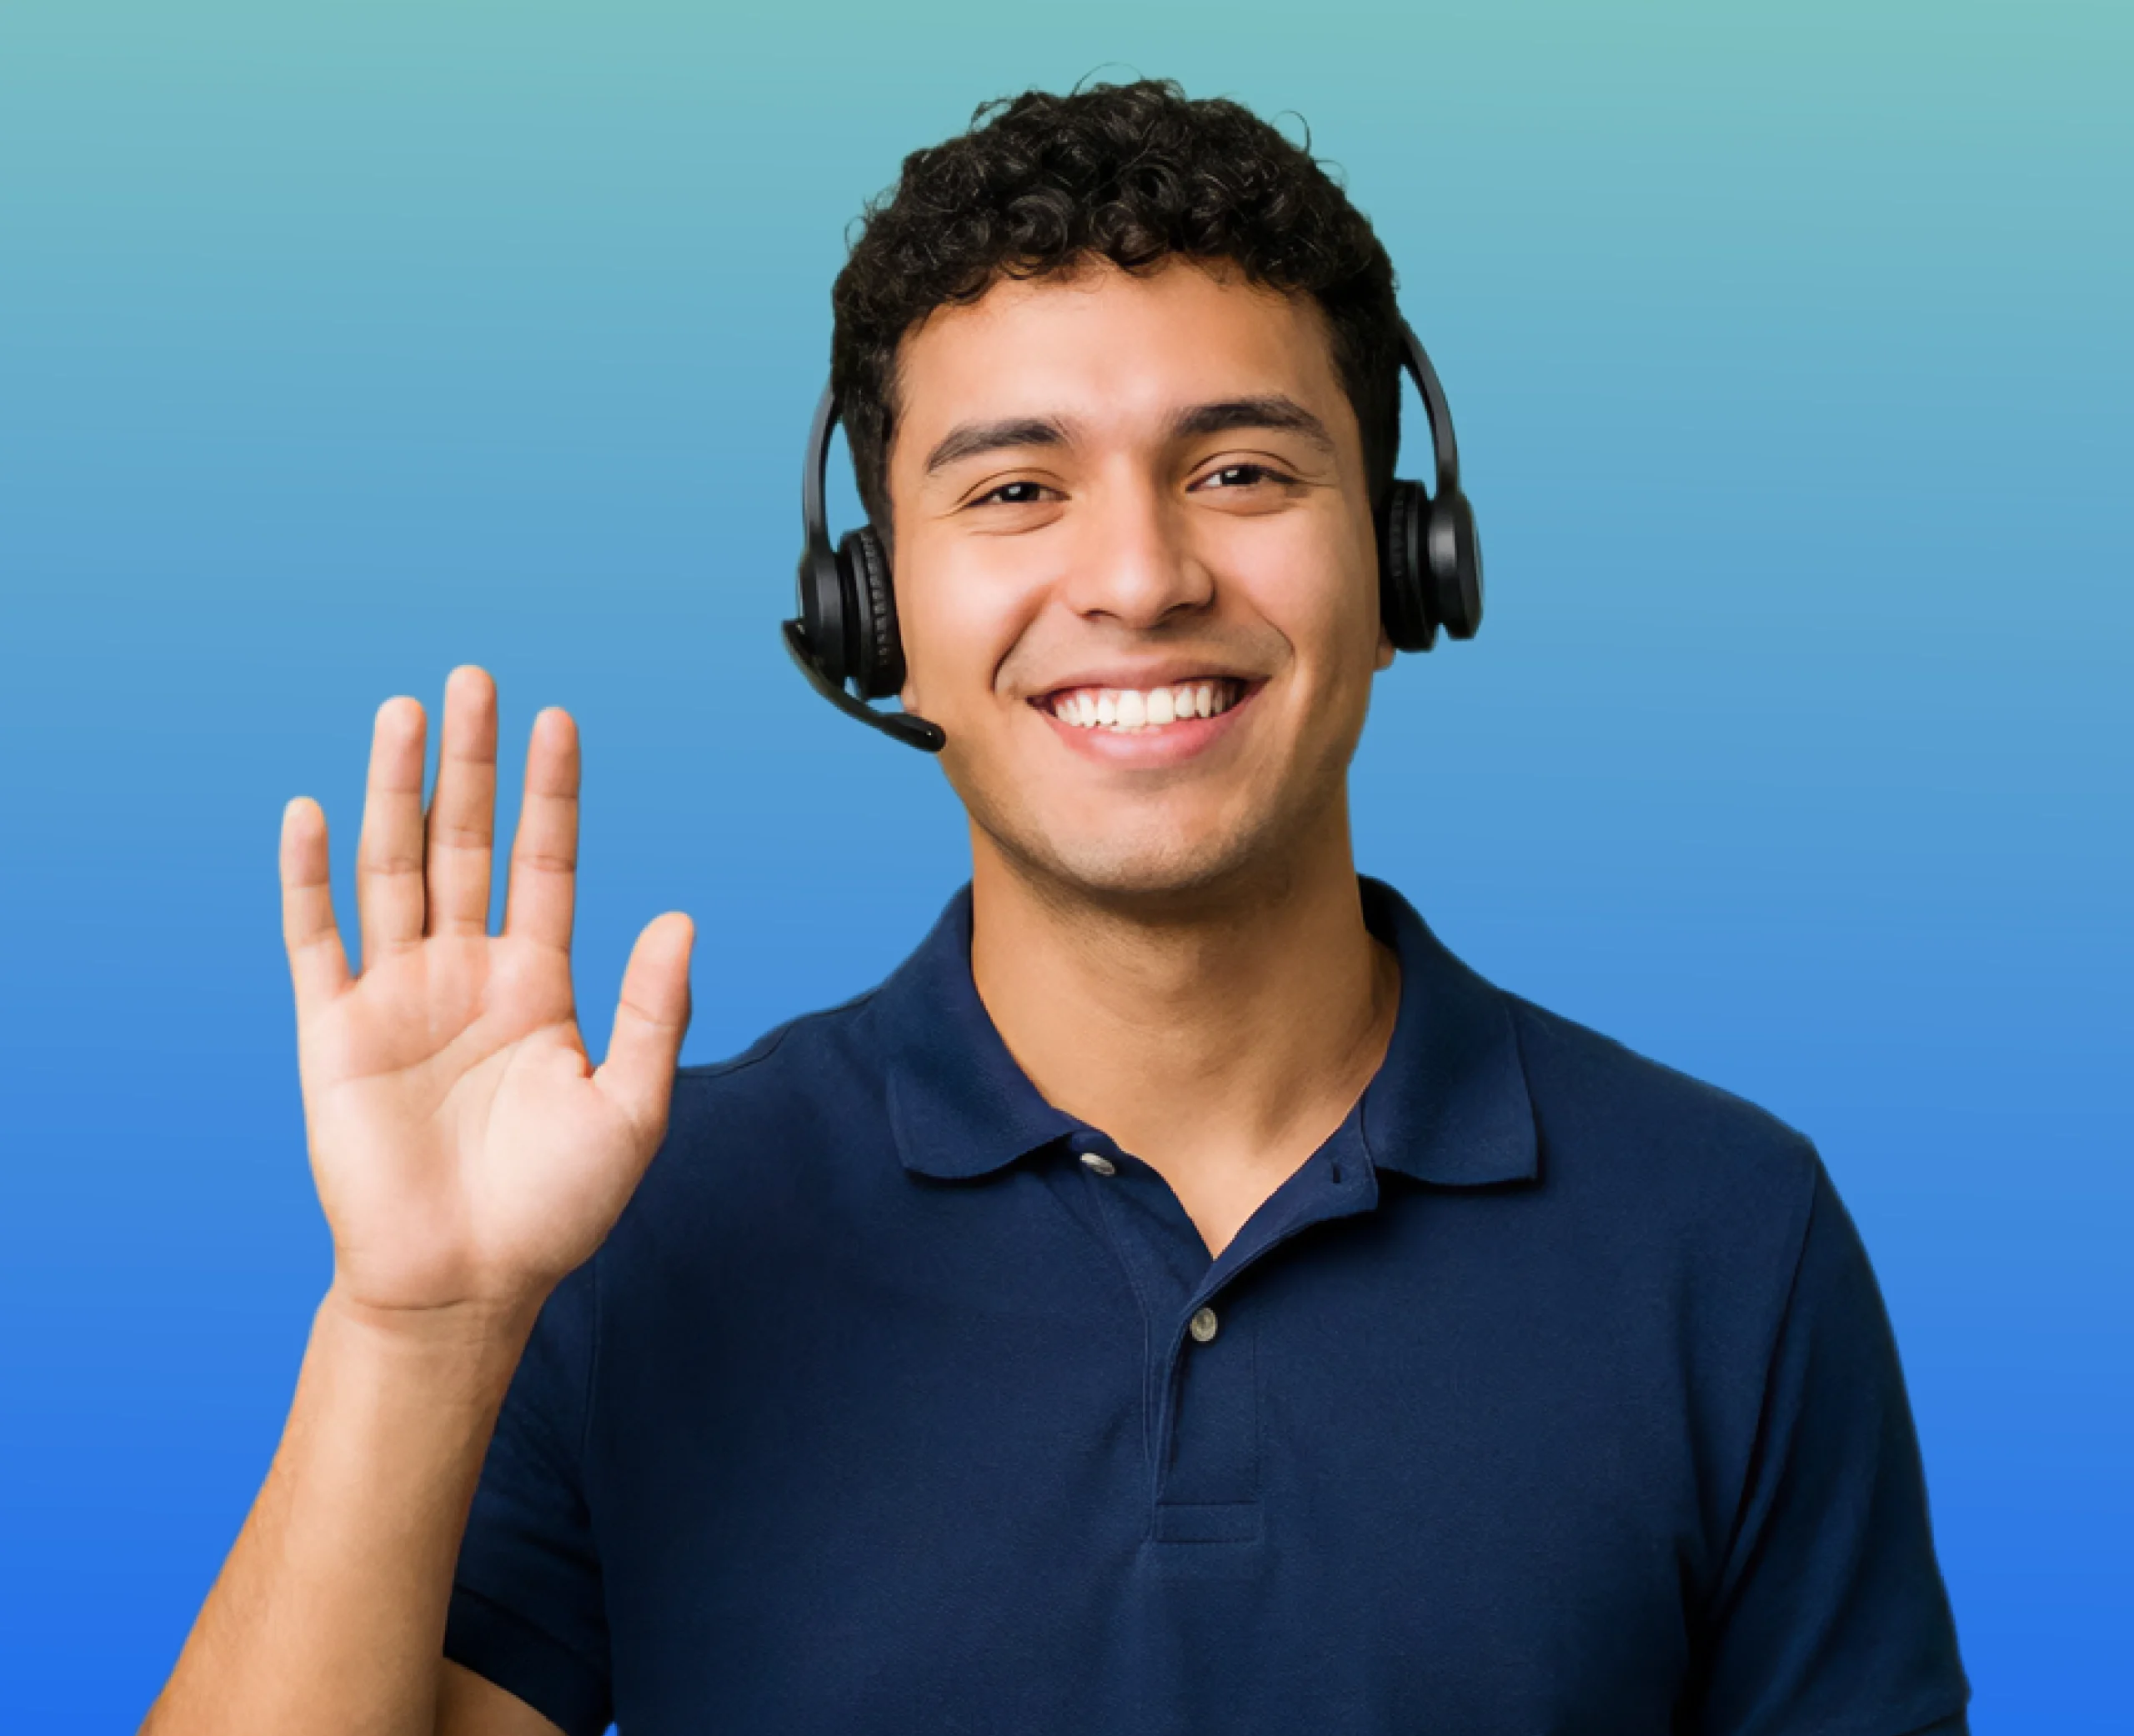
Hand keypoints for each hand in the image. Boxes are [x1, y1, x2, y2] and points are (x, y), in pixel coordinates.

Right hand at [278, 666, 692, 1322]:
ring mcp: (397, 996)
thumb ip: (651, 1011)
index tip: (558, 720)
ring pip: (394, 870)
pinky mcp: (334, 1032)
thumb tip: (680, 917)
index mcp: (539, 984)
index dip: (550, 794)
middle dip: (471, 764)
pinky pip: (317, 939)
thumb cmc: (554, 1207)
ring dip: (396, 792)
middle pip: (466, 844)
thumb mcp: (628, 1108)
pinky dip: (309, 878)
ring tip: (404, 713)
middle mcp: (466, 974)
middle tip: (474, 679)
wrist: (464, 1283)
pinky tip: (312, 811)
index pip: (545, 864)